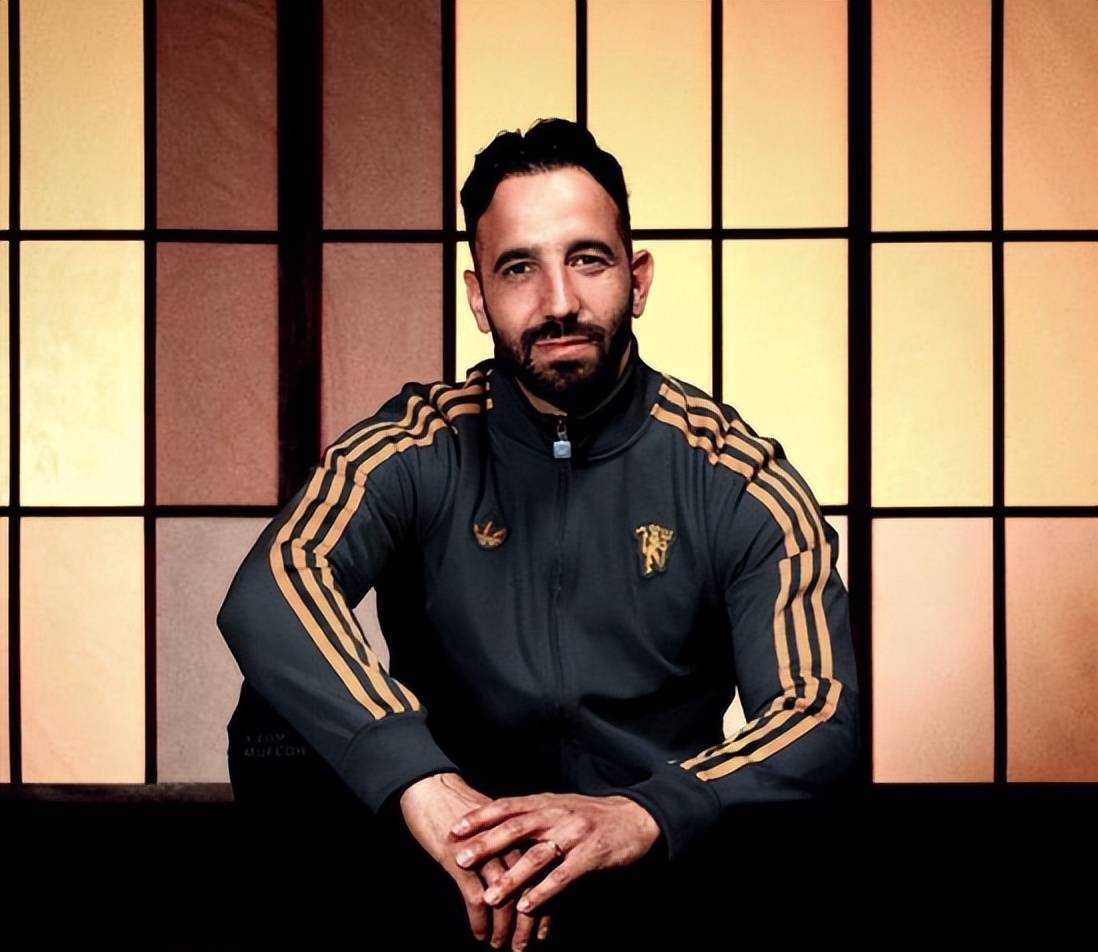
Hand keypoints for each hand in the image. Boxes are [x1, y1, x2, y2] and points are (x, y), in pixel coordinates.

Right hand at [399, 772, 552, 948]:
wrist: (430, 789)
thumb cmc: (460, 809)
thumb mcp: (492, 825)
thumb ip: (509, 845)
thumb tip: (521, 873)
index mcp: (518, 833)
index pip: (541, 876)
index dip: (545, 906)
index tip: (544, 932)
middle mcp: (507, 843)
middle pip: (526, 890)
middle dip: (527, 924)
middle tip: (523, 947)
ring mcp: (485, 852)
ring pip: (504, 899)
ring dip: (503, 928)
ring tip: (500, 945)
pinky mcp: (460, 860)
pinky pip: (476, 899)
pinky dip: (480, 922)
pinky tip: (479, 935)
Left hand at [449, 792, 662, 915]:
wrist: (635, 819)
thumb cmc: (591, 817)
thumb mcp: (559, 807)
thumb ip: (531, 816)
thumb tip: (494, 826)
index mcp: (546, 802)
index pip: (507, 806)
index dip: (480, 817)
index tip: (454, 829)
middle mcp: (557, 815)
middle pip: (516, 828)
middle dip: (486, 844)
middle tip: (461, 859)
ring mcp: (575, 834)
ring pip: (537, 856)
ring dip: (512, 877)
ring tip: (490, 896)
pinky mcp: (592, 855)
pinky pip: (564, 876)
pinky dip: (544, 892)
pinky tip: (527, 906)